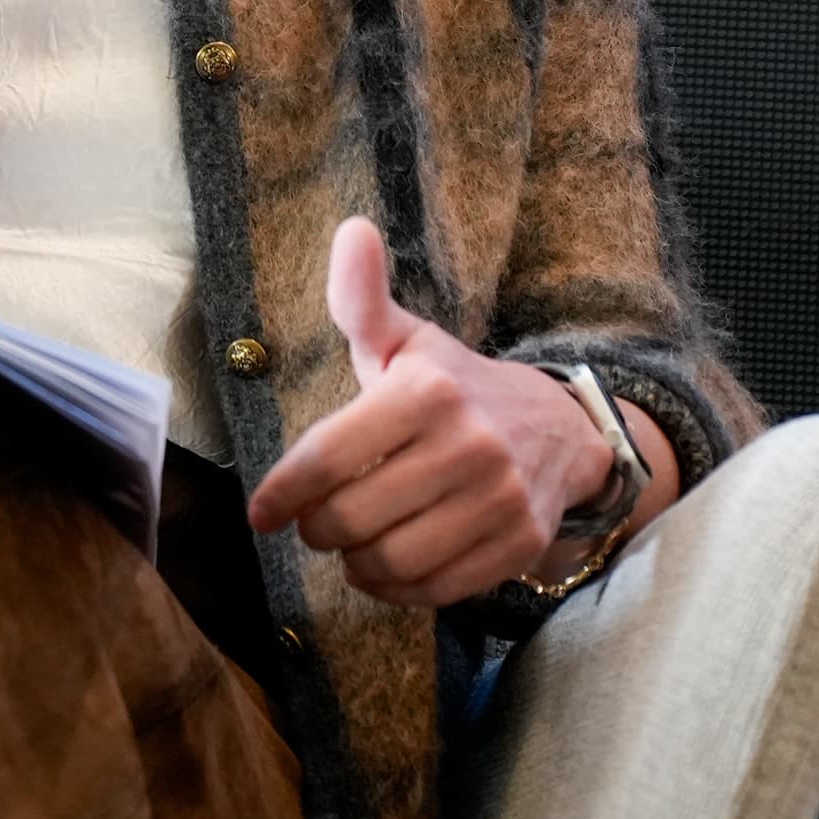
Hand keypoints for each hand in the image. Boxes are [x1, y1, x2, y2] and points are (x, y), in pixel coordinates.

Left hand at [244, 217, 616, 608]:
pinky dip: (396, 589)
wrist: (557, 430)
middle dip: (318, 529)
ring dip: (354, 563)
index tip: (261, 513)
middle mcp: (467, 444)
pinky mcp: (518, 543)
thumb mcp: (406, 340)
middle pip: (351, 517)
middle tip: (314, 523)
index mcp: (426, 390)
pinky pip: (434, 590)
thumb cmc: (455, 387)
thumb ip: (362, 298)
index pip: (328, 455)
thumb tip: (350, 229)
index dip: (283, 492)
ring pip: (391, 561)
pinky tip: (386, 567)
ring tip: (350, 544)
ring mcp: (498, 499)